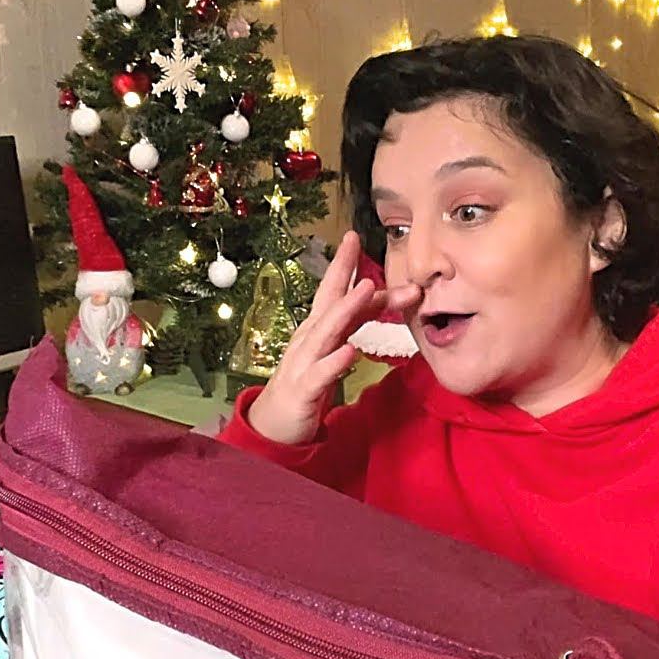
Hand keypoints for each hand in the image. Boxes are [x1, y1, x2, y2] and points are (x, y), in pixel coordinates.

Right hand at [247, 231, 420, 444]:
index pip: (332, 291)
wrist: (275, 422)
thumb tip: (383, 295)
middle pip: (329, 302)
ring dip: (346, 309)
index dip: (343, 264)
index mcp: (318, 327)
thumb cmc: (308, 380)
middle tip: (356, 246)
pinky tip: (351, 351)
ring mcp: (305, 362)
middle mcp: (309, 338)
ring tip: (366, 289)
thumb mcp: (335, 345)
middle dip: (343, 273)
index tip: (354, 236)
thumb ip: (357, 321)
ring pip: (327, 332)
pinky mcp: (305, 390)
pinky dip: (336, 361)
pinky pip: (322, 374)